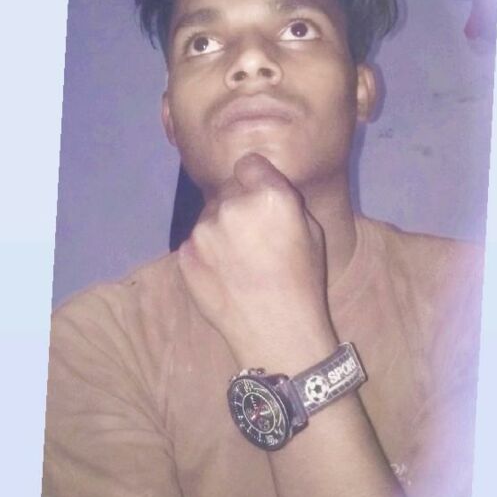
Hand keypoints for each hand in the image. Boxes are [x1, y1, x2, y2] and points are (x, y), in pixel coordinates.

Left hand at [177, 153, 336, 368]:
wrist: (276, 332)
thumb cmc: (303, 282)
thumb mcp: (312, 232)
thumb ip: (283, 201)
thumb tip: (262, 187)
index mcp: (269, 196)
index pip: (248, 163)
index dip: (255, 178)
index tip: (259, 196)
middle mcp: (231, 206)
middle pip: (227, 190)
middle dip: (237, 206)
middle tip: (252, 237)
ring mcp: (203, 231)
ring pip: (209, 216)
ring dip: (220, 230)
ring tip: (238, 262)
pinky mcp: (184, 255)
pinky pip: (195, 242)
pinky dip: (206, 253)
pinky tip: (224, 275)